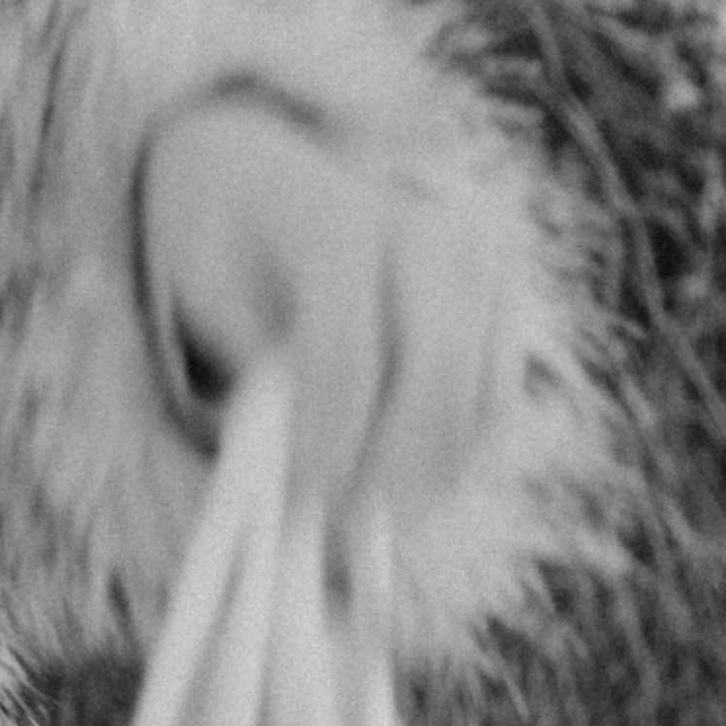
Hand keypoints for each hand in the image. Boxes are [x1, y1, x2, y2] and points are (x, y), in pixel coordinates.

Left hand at [135, 84, 512, 518]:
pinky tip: (409, 500)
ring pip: (481, 400)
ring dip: (431, 479)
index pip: (346, 350)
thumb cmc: (232, 257)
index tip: (302, 506)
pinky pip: (499, 408)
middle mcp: (431, 234)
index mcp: (343, 224)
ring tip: (371, 531)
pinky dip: (460, 463)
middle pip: (436, 377)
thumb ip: (259, 388)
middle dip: (391, 470)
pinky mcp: (510, 311)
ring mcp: (484, 270)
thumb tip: (281, 503)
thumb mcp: (216, 304)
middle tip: (345, 538)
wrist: (279, 186)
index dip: (327, 439)